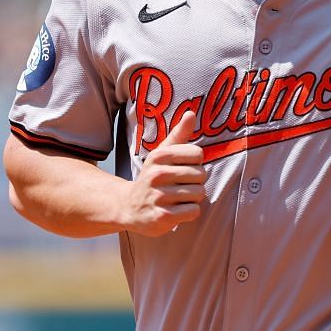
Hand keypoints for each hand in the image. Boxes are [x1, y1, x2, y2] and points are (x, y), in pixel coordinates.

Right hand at [120, 111, 207, 236]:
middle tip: (180, 186)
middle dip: (196, 182)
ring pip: (199, 193)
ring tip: (178, 198)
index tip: (182, 168)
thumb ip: (179, 134)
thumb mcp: (161, 154)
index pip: (198, 153)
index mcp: (159, 155)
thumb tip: (191, 113)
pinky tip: (177, 210)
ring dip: (193, 198)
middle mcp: (157, 174)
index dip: (195, 162)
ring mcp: (159, 196)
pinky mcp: (163, 217)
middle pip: (201, 174)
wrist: (130, 207)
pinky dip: (189, 212)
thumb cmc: (153, 177)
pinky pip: (194, 211)